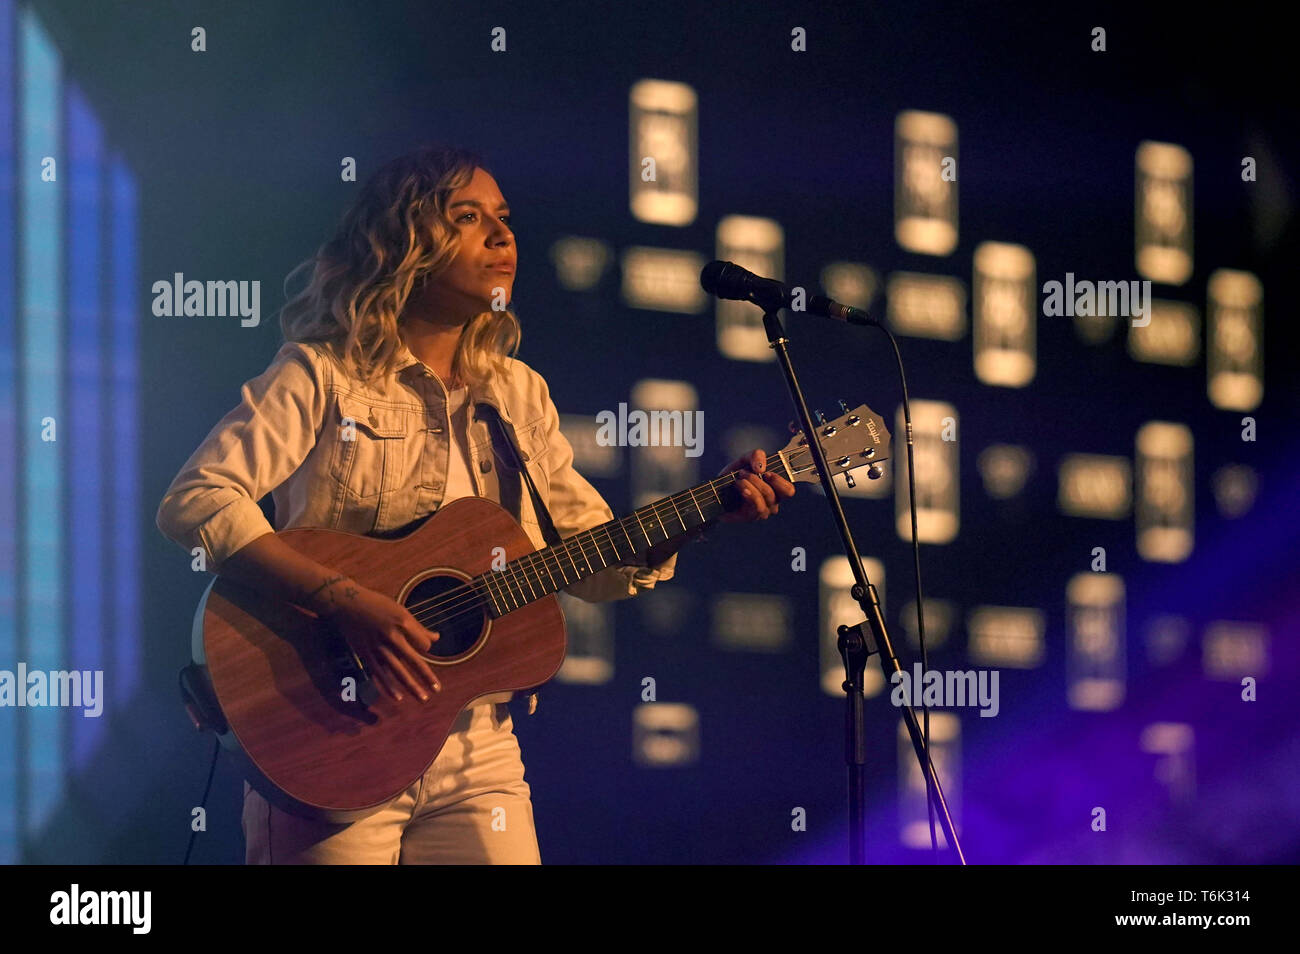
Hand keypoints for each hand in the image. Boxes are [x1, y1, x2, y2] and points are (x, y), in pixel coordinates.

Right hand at [326, 584, 441, 703]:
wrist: (348, 604)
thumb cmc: (377, 605)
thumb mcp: (400, 611)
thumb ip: (418, 627)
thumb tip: (436, 638)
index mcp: (404, 623)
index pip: (423, 645)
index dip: (426, 649)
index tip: (422, 649)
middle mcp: (393, 636)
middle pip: (415, 661)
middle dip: (427, 677)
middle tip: (437, 689)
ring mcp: (379, 647)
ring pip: (399, 672)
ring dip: (412, 687)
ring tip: (423, 698)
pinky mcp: (366, 654)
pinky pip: (380, 674)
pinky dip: (389, 687)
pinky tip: (398, 697)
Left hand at [716, 449, 795, 522]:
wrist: (715, 490)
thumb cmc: (734, 476)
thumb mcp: (745, 460)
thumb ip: (756, 455)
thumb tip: (761, 467)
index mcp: (775, 490)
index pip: (789, 491)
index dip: (779, 481)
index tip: (766, 473)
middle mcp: (771, 503)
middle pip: (775, 494)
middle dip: (758, 480)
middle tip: (743, 472)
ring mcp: (761, 512)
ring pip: (765, 500)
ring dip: (752, 485)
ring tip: (738, 479)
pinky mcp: (750, 517)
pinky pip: (756, 507)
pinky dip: (749, 493)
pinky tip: (740, 487)